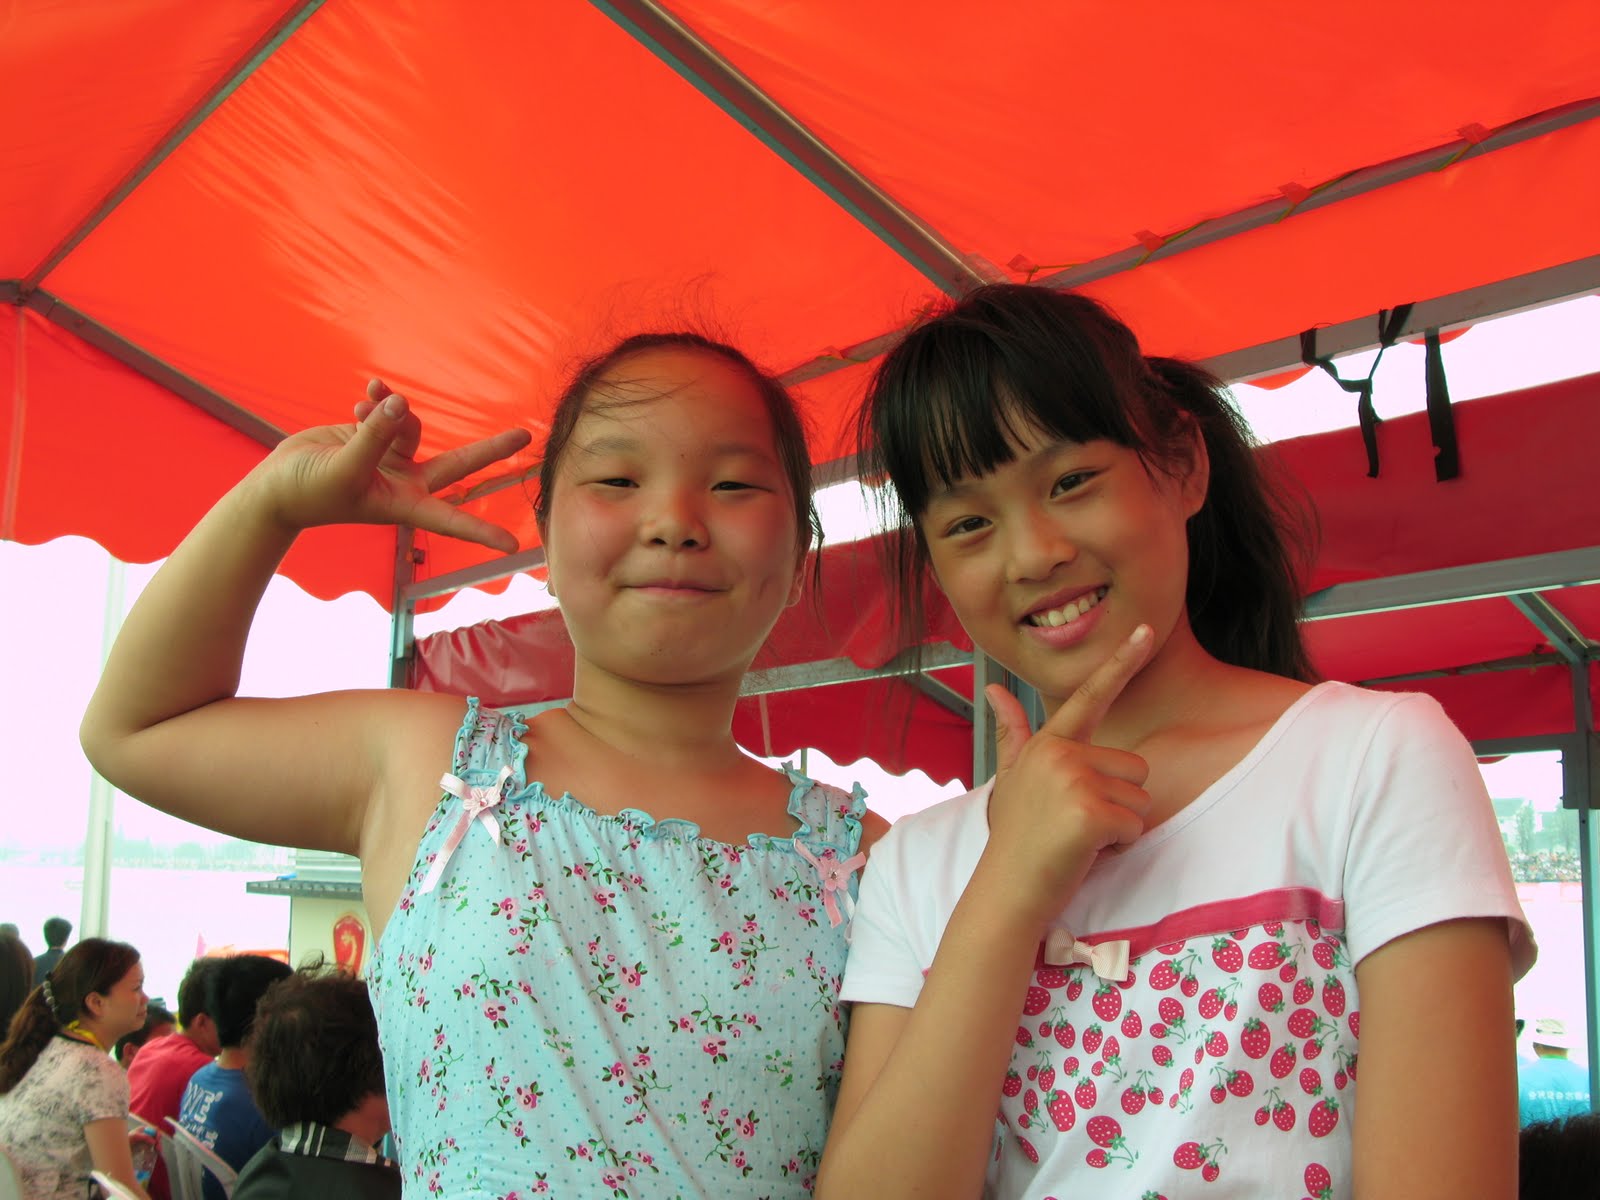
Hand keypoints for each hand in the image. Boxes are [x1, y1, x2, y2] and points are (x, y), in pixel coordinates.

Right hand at [257, 379, 532, 551]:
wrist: (277, 484)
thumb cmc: (309, 492)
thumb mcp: (344, 469)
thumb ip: (375, 436)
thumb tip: (401, 404)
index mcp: (404, 504)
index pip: (451, 519)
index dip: (481, 532)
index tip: (513, 547)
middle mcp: (405, 482)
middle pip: (460, 463)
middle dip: (491, 449)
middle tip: (525, 436)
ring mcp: (392, 458)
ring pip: (412, 424)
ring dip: (393, 412)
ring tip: (365, 408)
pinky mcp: (374, 436)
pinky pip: (389, 411)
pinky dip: (379, 400)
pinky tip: (365, 394)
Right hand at [981, 625, 1155, 928]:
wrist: (1006, 889)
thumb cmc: (1015, 837)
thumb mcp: (1010, 779)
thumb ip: (1011, 733)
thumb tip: (994, 690)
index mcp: (1048, 743)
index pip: (1089, 697)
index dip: (1120, 663)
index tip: (1145, 631)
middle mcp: (1061, 754)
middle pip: (1135, 769)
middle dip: (1118, 803)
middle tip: (1077, 824)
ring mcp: (1074, 781)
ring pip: (1140, 800)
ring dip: (1120, 826)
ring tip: (1079, 838)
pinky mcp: (1090, 813)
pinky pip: (1135, 827)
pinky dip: (1118, 847)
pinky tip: (1085, 853)